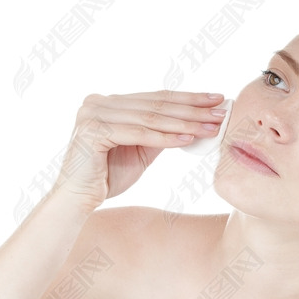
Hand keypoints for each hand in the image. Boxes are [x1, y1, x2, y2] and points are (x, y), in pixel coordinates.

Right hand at [50, 90, 229, 210]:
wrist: (78, 200)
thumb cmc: (107, 178)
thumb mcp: (140, 151)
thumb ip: (159, 134)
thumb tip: (191, 124)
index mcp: (109, 103)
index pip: (156, 98)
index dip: (188, 99)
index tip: (217, 100)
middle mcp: (99, 101)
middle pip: (155, 105)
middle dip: (192, 108)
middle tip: (221, 110)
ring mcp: (94, 113)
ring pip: (149, 118)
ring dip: (184, 123)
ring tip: (211, 127)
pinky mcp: (93, 130)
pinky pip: (137, 133)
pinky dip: (164, 137)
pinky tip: (187, 140)